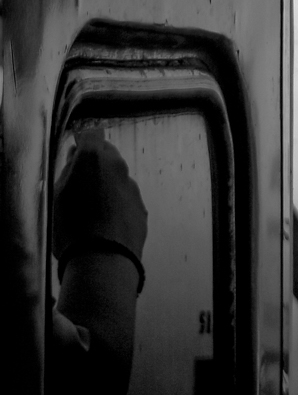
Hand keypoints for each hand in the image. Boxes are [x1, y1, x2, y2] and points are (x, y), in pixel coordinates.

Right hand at [53, 129, 147, 266]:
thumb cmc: (72, 225)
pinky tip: (104, 220)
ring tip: (90, 206)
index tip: (75, 148)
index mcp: (95, 158)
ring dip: (106, 184)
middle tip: (79, 179)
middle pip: (108, 154)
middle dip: (95, 161)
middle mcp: (119, 167)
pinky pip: (126, 198)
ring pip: (118, 177)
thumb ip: (69, 169)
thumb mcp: (58, 193)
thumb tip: (76, 154)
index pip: (92, 135)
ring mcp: (133, 188)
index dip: (83, 141)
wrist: (103, 258)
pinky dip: (116, 202)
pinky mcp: (141, 207)